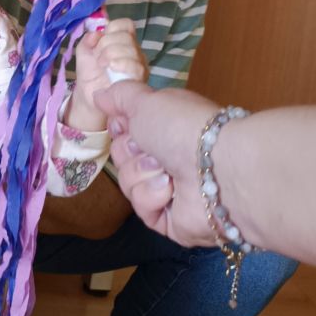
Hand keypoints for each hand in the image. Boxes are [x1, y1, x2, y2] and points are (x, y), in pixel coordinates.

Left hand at [68, 18, 146, 130]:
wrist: (89, 94)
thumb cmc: (90, 71)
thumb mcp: (84, 50)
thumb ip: (88, 39)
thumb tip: (97, 33)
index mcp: (122, 40)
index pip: (126, 25)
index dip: (113, 27)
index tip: (100, 39)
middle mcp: (134, 50)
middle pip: (126, 37)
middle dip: (106, 44)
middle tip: (98, 57)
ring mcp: (139, 64)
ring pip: (131, 50)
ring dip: (111, 54)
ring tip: (102, 65)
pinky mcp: (140, 78)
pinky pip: (136, 65)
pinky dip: (121, 64)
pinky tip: (111, 68)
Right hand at [95, 80, 218, 247]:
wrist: (216, 168)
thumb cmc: (181, 127)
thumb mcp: (145, 100)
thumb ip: (120, 95)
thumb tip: (98, 95)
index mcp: (164, 127)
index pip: (125, 130)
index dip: (120, 127)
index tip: (124, 124)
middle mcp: (166, 157)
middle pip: (122, 157)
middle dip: (130, 152)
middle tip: (149, 149)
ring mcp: (169, 190)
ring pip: (128, 183)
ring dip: (142, 174)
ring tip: (166, 172)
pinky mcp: (170, 220)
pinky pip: (142, 209)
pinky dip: (152, 196)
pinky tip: (171, 190)